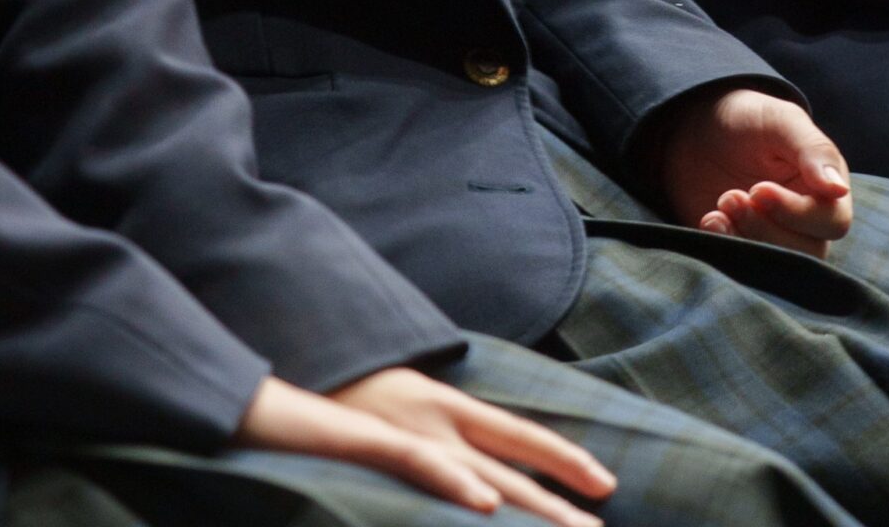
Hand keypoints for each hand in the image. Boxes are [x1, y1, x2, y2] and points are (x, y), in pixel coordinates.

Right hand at [237, 368, 613, 524]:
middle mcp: (437, 414)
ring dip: (530, 506)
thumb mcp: (398, 412)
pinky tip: (485, 507)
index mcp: (444, 405)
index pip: (518, 434)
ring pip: (482, 472)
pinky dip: (455, 483)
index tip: (605, 484)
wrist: (283, 380)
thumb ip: (436, 437)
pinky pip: (421, 466)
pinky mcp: (373, 441)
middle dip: (560, 500)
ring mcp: (408, 427)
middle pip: (512, 462)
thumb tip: (473, 468)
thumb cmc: (337, 399)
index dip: (562, 457)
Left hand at [656, 86, 851, 255]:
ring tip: (720, 206)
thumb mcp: (780, 120)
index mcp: (825, 189)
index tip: (758, 189)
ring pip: (778, 264)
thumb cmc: (747, 118)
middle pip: (807, 251)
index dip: (798, 213)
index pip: (833, 221)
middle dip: (766, 229)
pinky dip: (726, 248)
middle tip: (731, 196)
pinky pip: (744, 268)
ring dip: (746, 240)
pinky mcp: (743, 248)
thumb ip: (812, 150)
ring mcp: (774, 238)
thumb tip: (839, 189)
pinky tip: (710, 221)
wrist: (695, 128)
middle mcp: (806, 221)